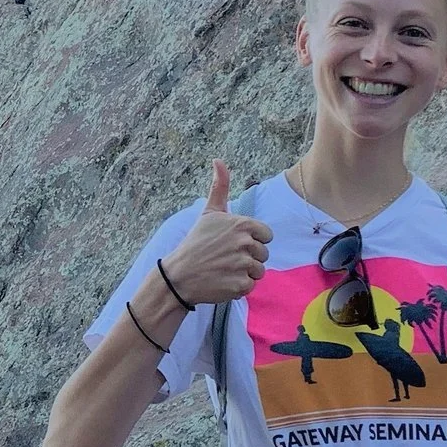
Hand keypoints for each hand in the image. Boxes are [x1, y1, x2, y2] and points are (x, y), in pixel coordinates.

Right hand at [160, 161, 272, 304]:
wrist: (179, 275)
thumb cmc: (196, 242)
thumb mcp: (209, 213)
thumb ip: (220, 187)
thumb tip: (218, 160)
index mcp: (242, 224)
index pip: (266, 235)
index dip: (253, 240)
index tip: (234, 243)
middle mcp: (245, 243)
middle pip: (264, 254)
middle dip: (249, 257)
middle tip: (227, 257)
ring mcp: (243, 265)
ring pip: (259, 271)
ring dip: (245, 273)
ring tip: (225, 269)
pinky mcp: (240, 285)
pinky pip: (250, 286)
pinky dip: (238, 286)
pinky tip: (223, 281)